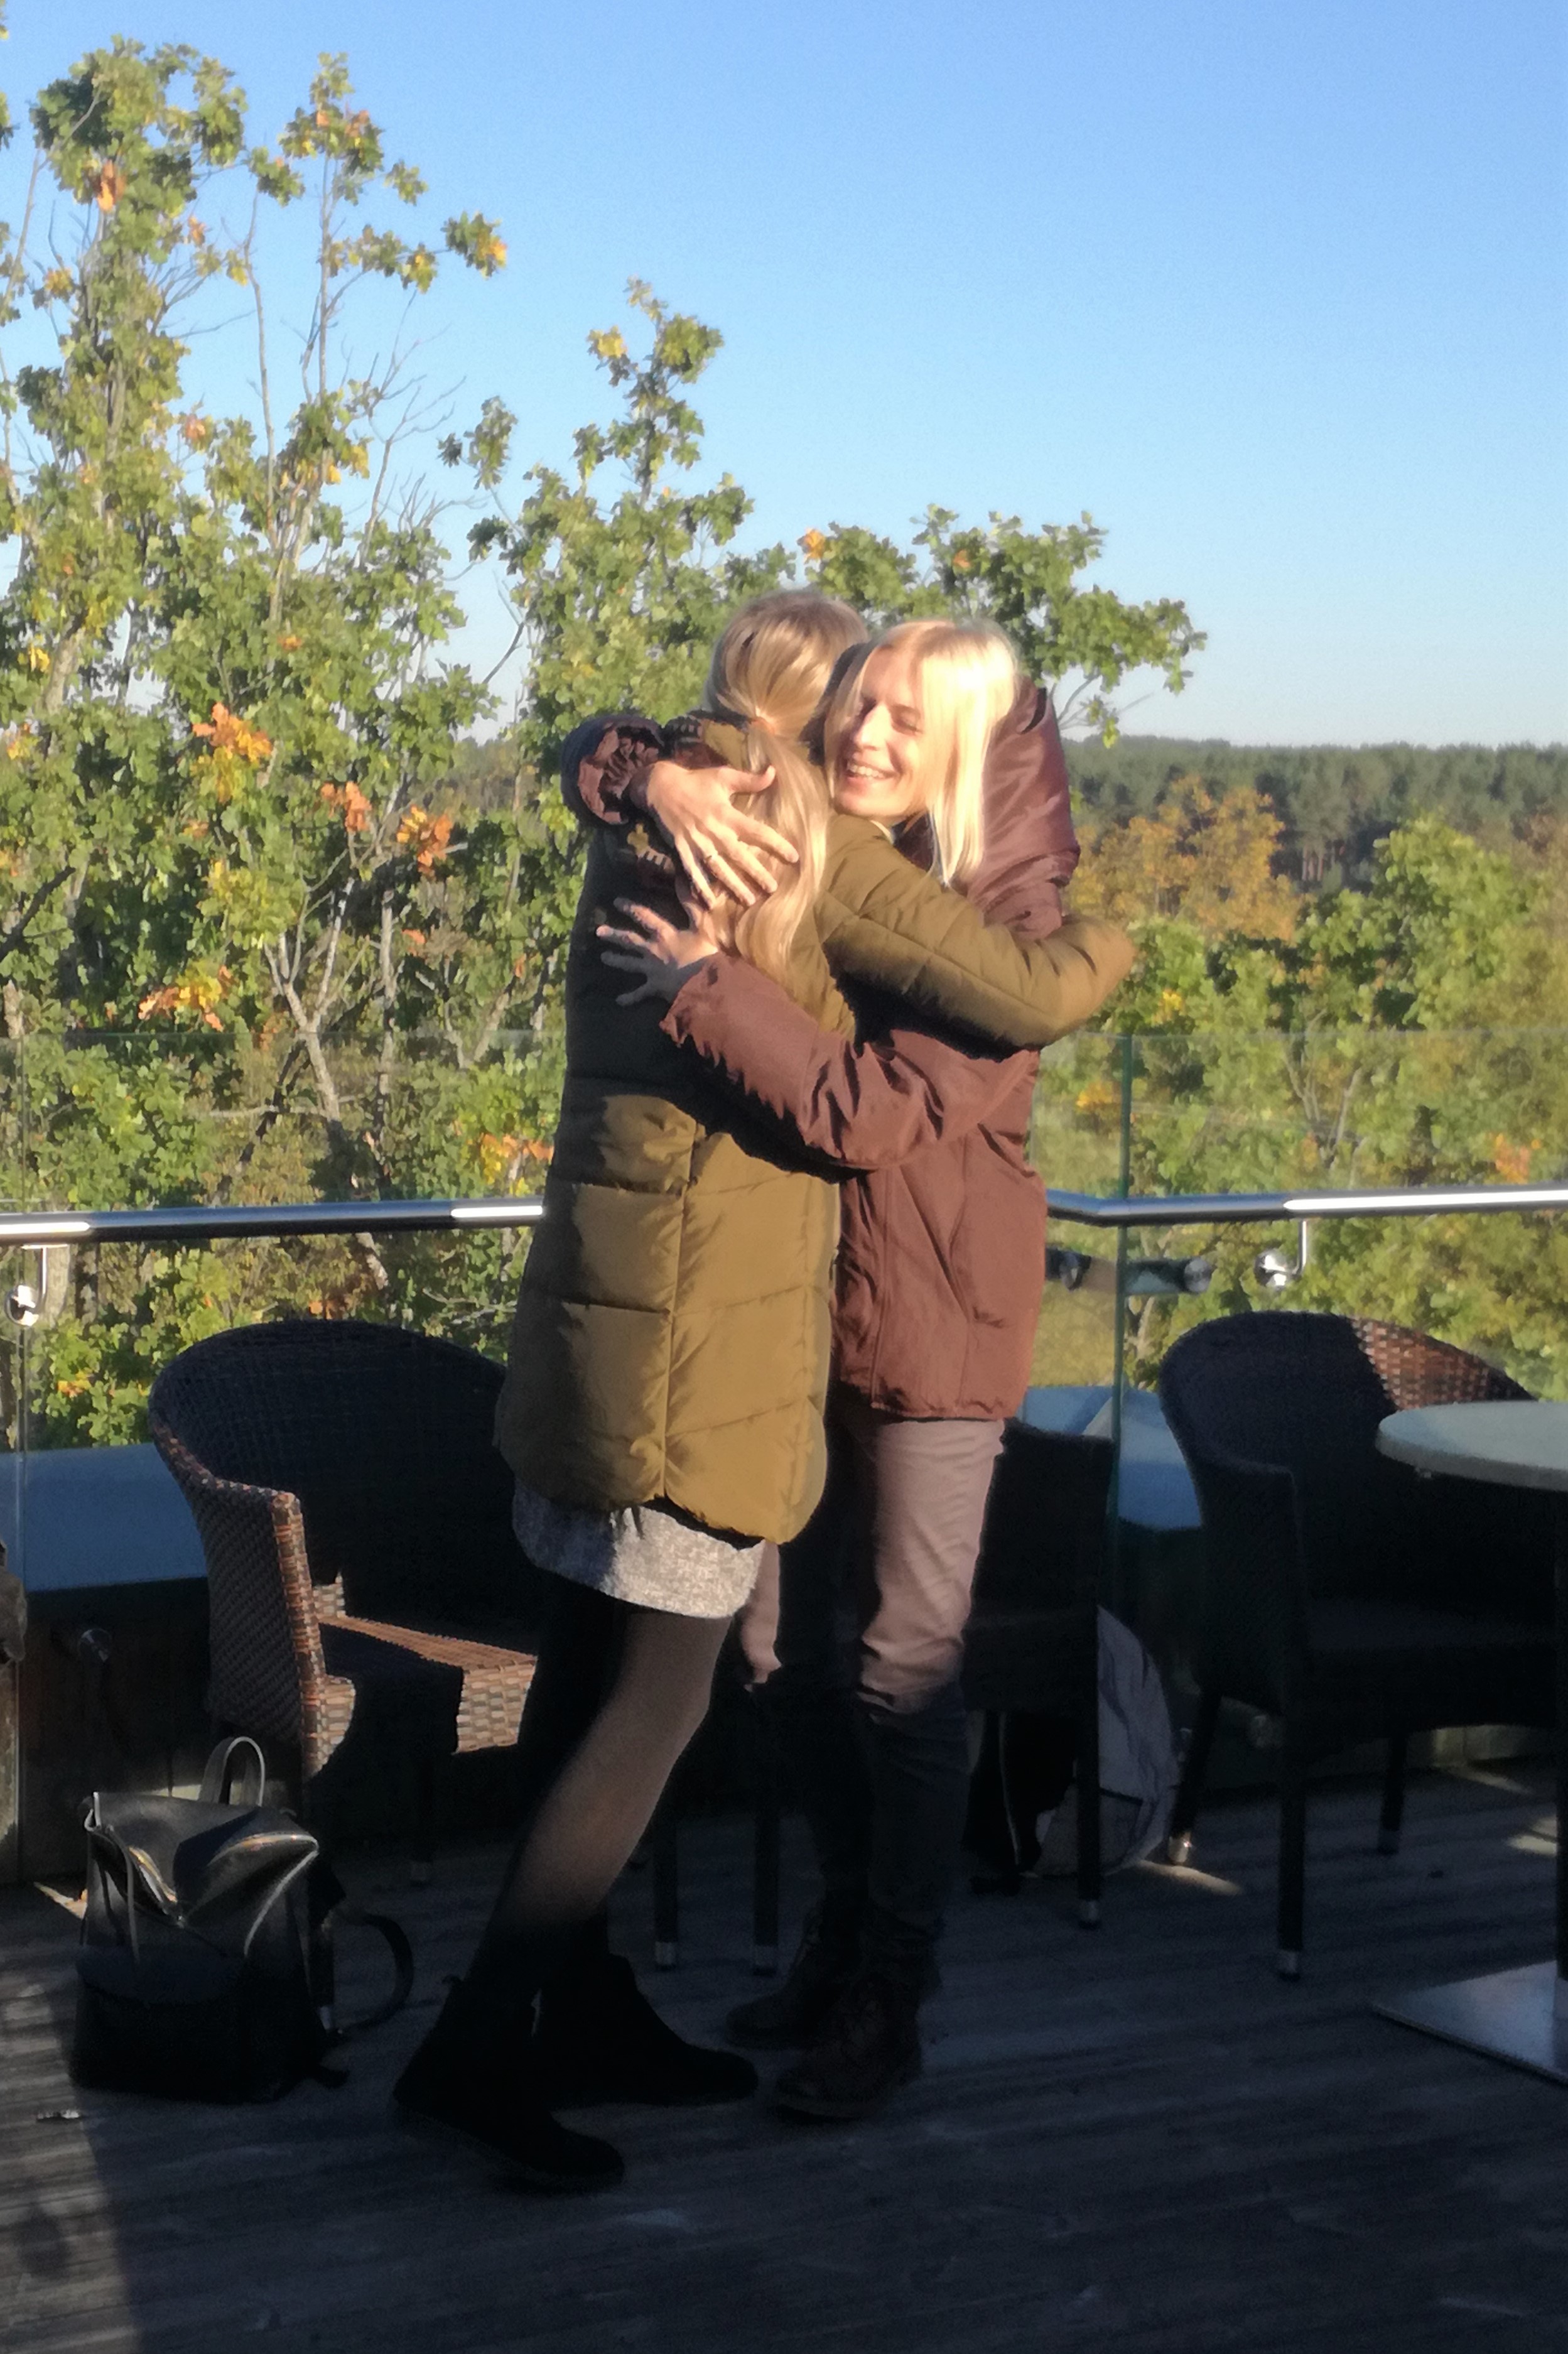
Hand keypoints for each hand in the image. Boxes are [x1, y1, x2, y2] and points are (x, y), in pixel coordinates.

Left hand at [597, 899, 721, 1006]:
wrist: (705, 983)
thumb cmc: (705, 954)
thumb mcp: (701, 926)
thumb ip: (691, 906)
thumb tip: (683, 882)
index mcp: (664, 934)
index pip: (644, 916)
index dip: (630, 908)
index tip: (616, 902)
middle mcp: (653, 950)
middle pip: (629, 940)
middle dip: (613, 935)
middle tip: (598, 932)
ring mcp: (651, 969)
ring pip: (629, 964)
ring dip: (616, 960)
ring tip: (603, 957)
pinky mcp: (655, 987)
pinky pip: (639, 993)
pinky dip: (629, 997)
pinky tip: (618, 1001)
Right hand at [643, 760, 797, 908]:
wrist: (661, 787)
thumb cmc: (696, 781)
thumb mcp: (723, 776)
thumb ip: (749, 779)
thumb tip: (774, 771)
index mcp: (726, 814)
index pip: (757, 831)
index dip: (776, 844)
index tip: (793, 856)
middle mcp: (713, 831)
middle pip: (739, 856)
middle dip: (756, 873)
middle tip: (772, 889)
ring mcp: (697, 843)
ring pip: (718, 868)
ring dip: (733, 886)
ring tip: (749, 901)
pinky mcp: (683, 849)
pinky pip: (692, 872)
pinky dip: (700, 888)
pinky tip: (710, 903)